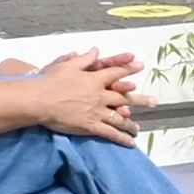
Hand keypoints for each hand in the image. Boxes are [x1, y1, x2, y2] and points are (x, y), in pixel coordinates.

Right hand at [0, 56, 142, 141]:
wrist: (39, 99)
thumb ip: (84, 59)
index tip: (140, 65)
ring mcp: (97, 111)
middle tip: (154, 102)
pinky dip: (121, 138)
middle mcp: (99, 95)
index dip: (129, 68)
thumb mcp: (67, 65)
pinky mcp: (91, 125)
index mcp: (94, 79)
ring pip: (119, 118)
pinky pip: (110, 133)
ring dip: (130, 124)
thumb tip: (96, 50)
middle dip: (140, 99)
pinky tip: (131, 143)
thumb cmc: (50, 81)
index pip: (116, 72)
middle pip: (124, 97)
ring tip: (138, 129)